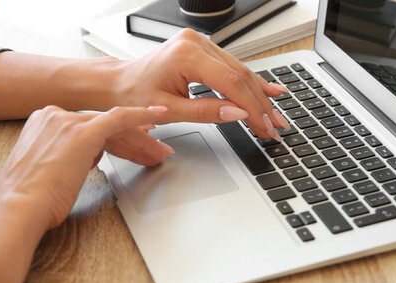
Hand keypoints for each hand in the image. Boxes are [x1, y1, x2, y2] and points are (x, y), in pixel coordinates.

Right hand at [0, 105, 170, 228]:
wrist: (17, 207)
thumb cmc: (29, 201)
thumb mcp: (48, 172)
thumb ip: (67, 158)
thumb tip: (85, 158)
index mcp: (44, 124)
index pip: (89, 127)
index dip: (115, 137)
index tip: (130, 142)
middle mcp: (55, 117)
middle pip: (105, 126)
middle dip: (133, 141)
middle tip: (154, 148)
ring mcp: (68, 122)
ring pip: (116, 126)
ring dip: (142, 141)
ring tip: (161, 151)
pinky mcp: (82, 132)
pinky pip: (121, 118)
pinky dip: (143, 115)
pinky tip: (159, 115)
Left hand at [110, 29, 290, 140]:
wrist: (120, 82)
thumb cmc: (135, 94)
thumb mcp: (170, 110)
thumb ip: (206, 112)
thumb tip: (238, 114)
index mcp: (187, 54)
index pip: (231, 83)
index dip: (252, 107)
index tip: (264, 126)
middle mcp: (196, 43)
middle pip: (240, 76)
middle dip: (260, 105)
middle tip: (275, 127)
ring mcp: (201, 43)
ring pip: (240, 72)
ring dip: (259, 96)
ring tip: (274, 117)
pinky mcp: (203, 49)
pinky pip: (232, 68)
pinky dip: (250, 84)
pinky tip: (271, 90)